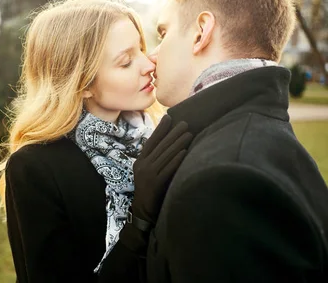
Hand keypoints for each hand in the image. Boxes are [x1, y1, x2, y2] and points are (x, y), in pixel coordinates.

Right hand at [99, 115, 192, 272]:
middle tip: (185, 124)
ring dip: (178, 143)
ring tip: (189, 134)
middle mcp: (142, 165)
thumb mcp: (148, 173)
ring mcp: (148, 174)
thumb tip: (168, 145)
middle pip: (160, 146)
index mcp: (140, 161)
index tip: (169, 118)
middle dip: (173, 134)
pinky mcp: (155, 184)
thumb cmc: (149, 191)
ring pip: (165, 155)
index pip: (151, 141)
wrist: (143, 211)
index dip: (160, 129)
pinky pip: (168, 169)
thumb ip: (155, 160)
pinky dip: (176, 159)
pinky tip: (185, 152)